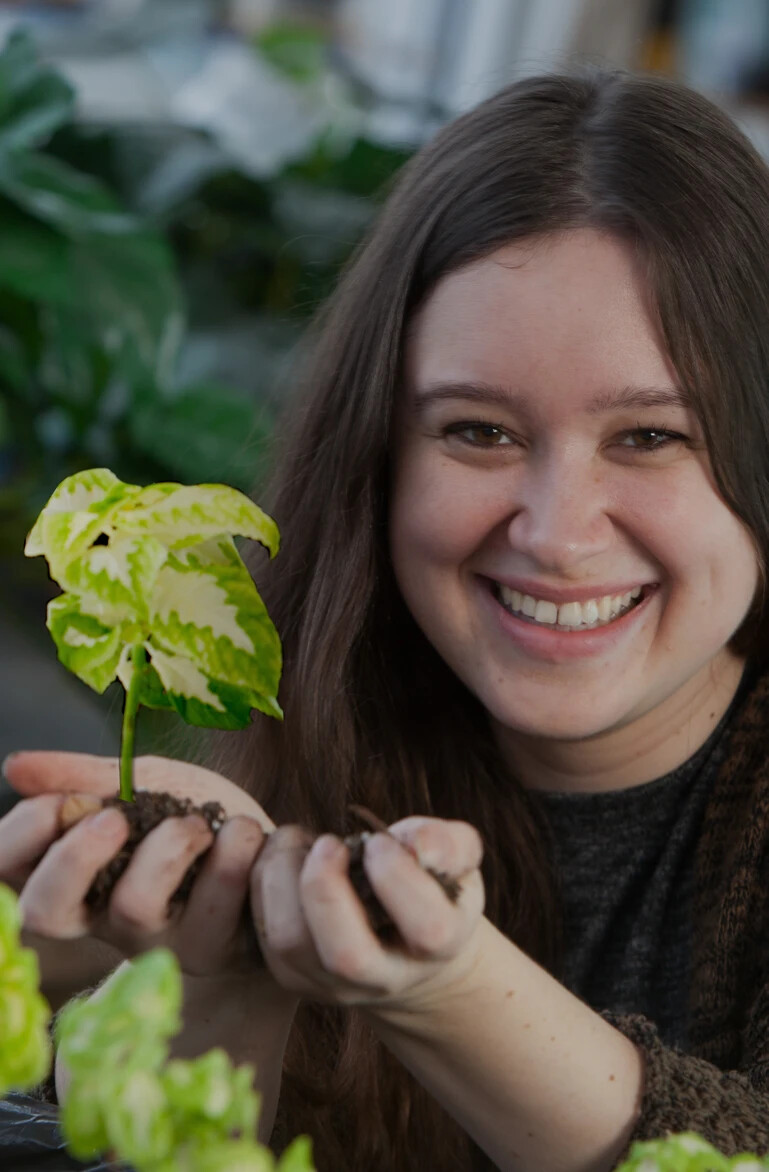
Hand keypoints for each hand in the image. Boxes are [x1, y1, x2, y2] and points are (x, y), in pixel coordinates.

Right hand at [0, 752, 274, 978]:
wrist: (271, 850)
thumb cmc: (196, 819)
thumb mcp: (143, 785)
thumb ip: (86, 778)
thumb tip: (15, 767)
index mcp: (74, 873)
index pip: (9, 872)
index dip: (18, 838)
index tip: (58, 803)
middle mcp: (101, 915)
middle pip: (46, 911)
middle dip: (72, 859)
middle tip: (114, 817)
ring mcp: (154, 940)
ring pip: (133, 907)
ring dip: (170, 845)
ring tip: (202, 822)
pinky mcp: (209, 949)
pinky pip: (211, 911)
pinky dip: (232, 855)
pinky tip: (245, 836)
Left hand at [250, 815, 484, 1013]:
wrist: (405, 944)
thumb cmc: (432, 886)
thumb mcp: (458, 860)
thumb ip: (451, 844)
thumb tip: (422, 848)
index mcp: (439, 945)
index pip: (427, 926)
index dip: (399, 876)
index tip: (380, 841)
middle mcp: (386, 978)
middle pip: (346, 956)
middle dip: (326, 888)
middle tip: (328, 843)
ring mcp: (334, 985)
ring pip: (292, 945)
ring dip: (283, 879)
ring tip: (298, 842)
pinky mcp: (295, 977)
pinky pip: (264, 935)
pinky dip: (262, 885)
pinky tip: (284, 858)